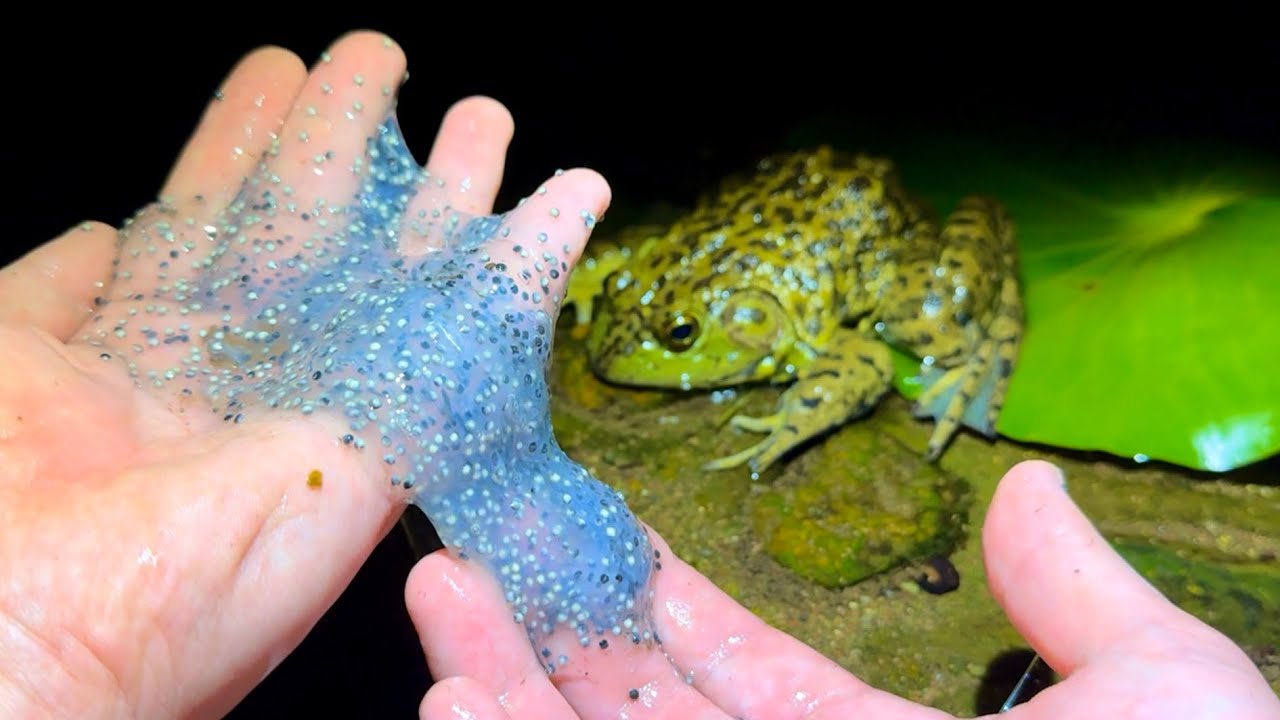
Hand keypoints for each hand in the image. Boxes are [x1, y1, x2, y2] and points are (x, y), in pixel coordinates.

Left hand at [0, 31, 608, 717]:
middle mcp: (258, 353)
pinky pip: (486, 330)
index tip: (283, 65)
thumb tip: (104, 231)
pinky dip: (533, 262)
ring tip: (488, 118)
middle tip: (382, 57)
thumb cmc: (11, 489)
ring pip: (411, 267)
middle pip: (322, 223)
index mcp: (161, 334)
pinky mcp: (408, 426)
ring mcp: (339, 387)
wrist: (66, 627)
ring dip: (456, 189)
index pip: (221, 211)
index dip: (253, 134)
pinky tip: (568, 198)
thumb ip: (49, 287)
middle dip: (354, 134)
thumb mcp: (9, 354)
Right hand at [408, 460, 1279, 718]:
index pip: (742, 672)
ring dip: (500, 686)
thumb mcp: (1157, 698)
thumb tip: (1030, 489)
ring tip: (440, 597)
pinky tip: (452, 702)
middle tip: (472, 547)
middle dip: (548, 629)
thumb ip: (1076, 602)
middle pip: (634, 714)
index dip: (668, 598)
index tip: (603, 530)